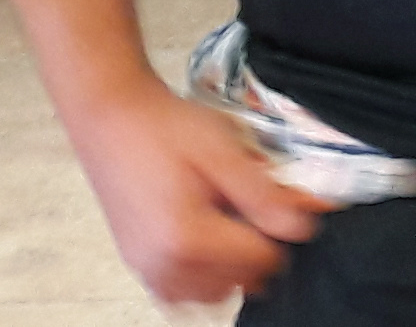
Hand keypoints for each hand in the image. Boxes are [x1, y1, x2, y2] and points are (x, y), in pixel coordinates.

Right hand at [64, 79, 328, 307]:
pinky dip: (202, 277)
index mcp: (186, 238)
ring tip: (230, 223)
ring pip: (212, 295)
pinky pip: (180, 293)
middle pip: (240, 282)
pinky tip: (207, 241)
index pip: (261, 261)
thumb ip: (265, 194)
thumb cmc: (164, 129)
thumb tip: (302, 226)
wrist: (113, 120)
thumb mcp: (226, 151)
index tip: (279, 201)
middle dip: (257, 248)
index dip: (280, 228)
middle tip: (250, 205)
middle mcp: (162, 264)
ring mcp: (146, 268)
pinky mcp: (137, 263)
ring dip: (232, 269)